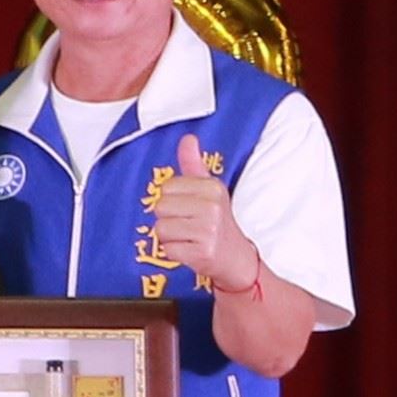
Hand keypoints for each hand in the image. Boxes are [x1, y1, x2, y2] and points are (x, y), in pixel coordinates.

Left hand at [142, 137, 260, 292]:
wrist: (235, 257)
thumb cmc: (216, 221)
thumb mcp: (208, 189)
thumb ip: (193, 164)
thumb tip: (187, 138)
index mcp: (212, 188)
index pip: (167, 188)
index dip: (173, 200)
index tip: (190, 207)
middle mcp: (212, 206)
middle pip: (160, 207)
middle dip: (169, 218)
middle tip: (189, 225)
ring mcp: (209, 230)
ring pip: (161, 229)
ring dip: (171, 237)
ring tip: (189, 237)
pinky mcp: (203, 252)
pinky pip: (167, 249)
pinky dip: (175, 252)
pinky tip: (191, 249)